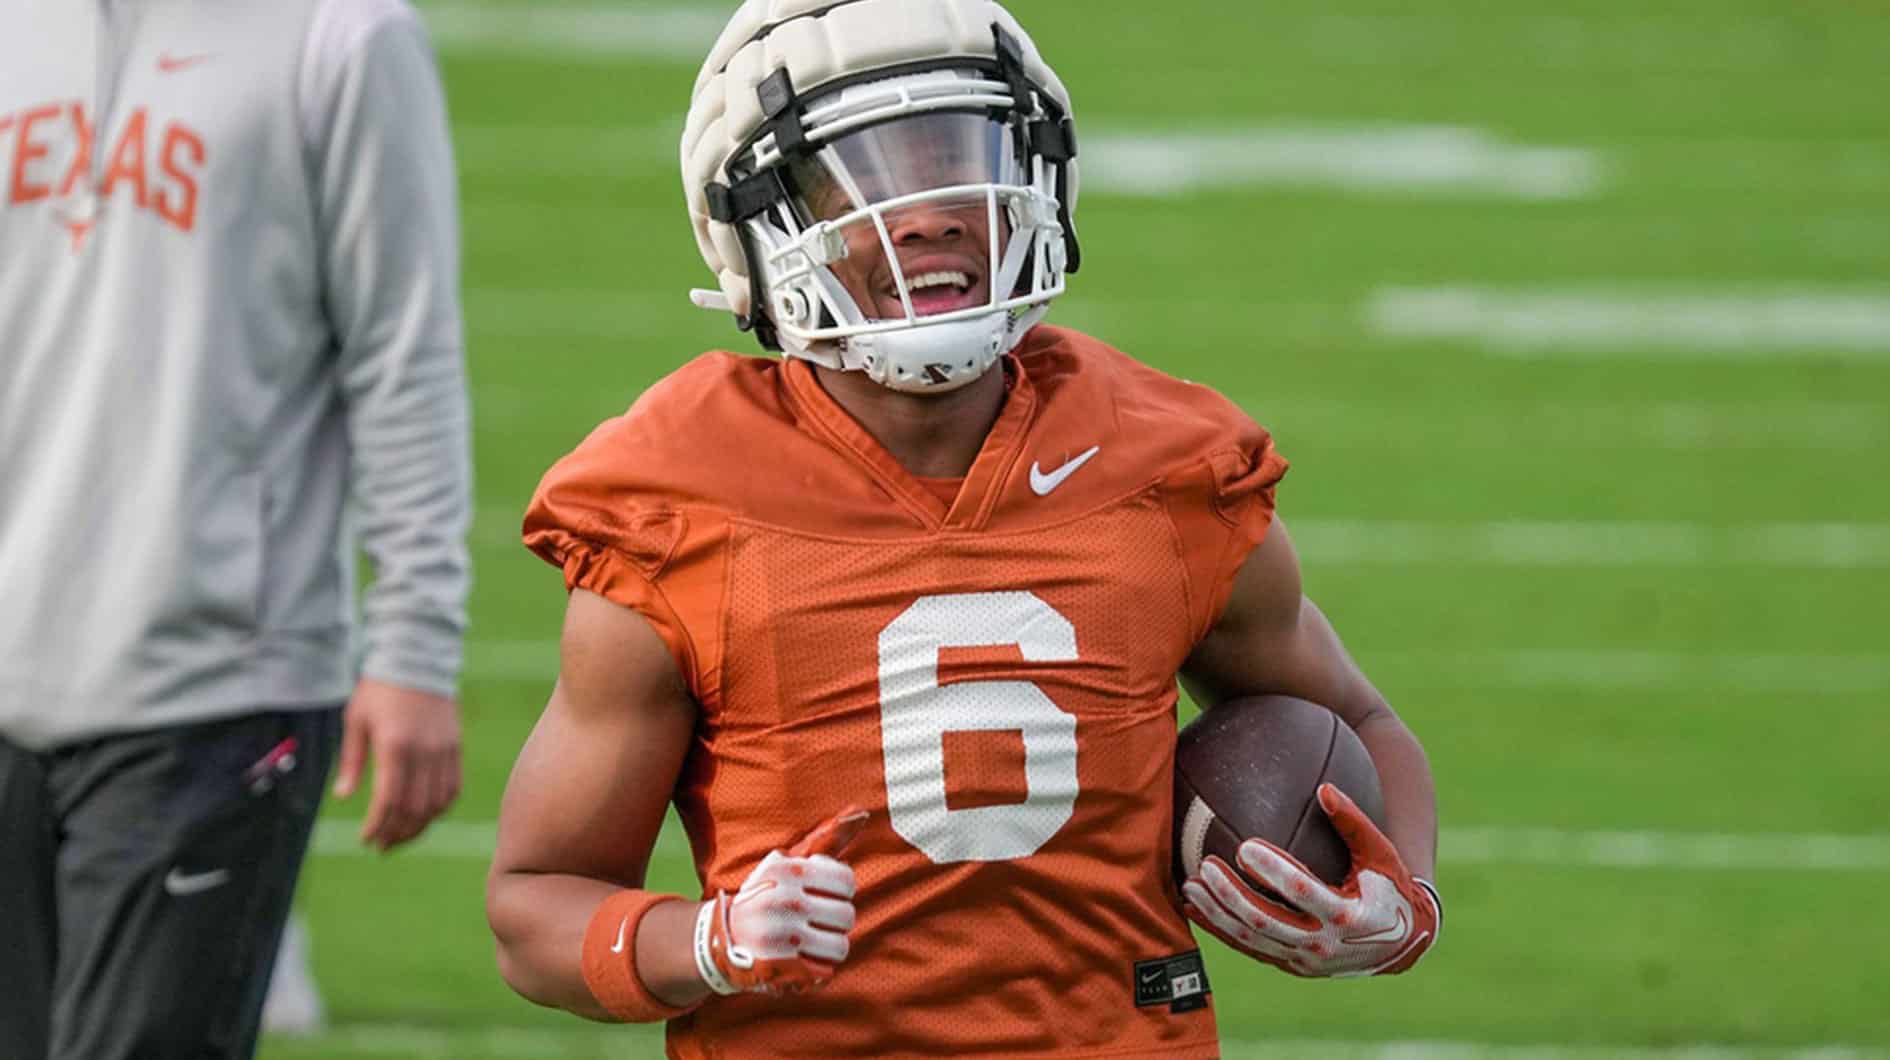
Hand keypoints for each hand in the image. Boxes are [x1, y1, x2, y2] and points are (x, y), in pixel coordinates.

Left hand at [332, 678, 462, 850]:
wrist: (418, 658)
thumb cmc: (379, 689)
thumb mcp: (356, 721)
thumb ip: (352, 761)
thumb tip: (344, 797)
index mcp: (395, 745)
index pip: (389, 799)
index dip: (377, 825)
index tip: (365, 839)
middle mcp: (423, 751)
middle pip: (414, 808)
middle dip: (396, 833)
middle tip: (380, 846)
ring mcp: (444, 750)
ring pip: (436, 803)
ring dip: (418, 827)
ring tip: (400, 837)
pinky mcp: (455, 747)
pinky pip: (453, 788)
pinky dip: (439, 808)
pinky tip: (424, 817)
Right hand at [694, 808, 868, 996]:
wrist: (719, 938)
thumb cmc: (763, 895)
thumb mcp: (785, 864)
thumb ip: (824, 841)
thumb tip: (861, 813)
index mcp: (788, 872)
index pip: (847, 882)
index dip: (841, 892)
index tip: (826, 895)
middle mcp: (786, 902)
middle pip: (847, 916)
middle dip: (836, 921)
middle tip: (817, 921)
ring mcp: (783, 937)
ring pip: (840, 946)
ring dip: (829, 946)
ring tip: (812, 941)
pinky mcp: (781, 969)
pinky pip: (825, 972)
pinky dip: (818, 968)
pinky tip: (802, 958)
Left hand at [1182, 783, 1438, 977]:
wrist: (1400, 945)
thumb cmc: (1389, 888)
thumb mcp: (1381, 854)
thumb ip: (1353, 823)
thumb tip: (1324, 788)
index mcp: (1346, 914)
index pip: (1302, 891)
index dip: (1273, 872)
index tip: (1245, 847)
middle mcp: (1322, 942)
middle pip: (1267, 921)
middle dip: (1232, 895)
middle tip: (1206, 865)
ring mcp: (1304, 958)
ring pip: (1252, 938)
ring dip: (1217, 914)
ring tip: (1190, 886)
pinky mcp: (1290, 965)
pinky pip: (1249, 948)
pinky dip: (1220, 930)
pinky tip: (1194, 908)